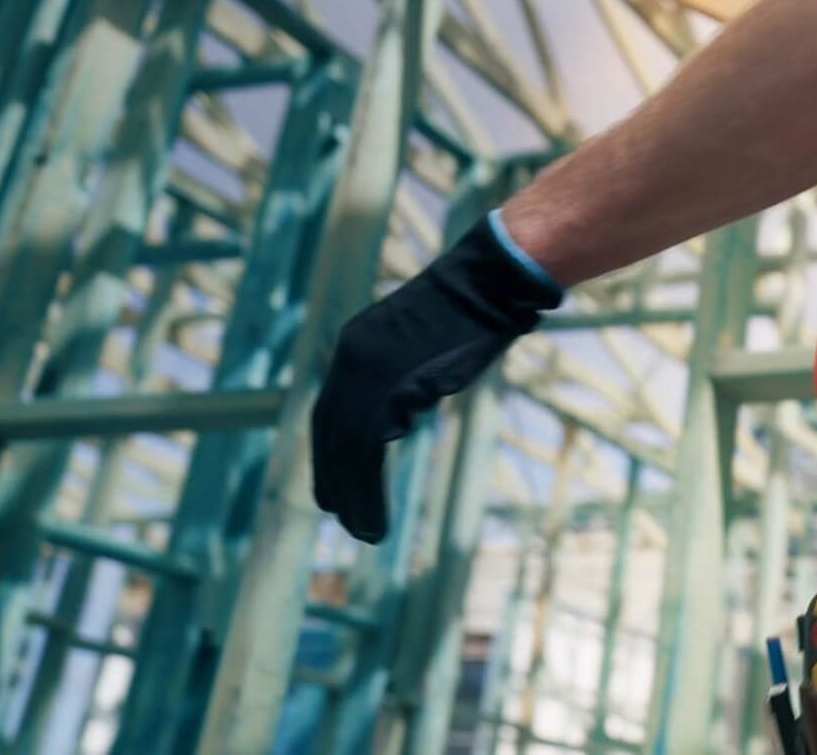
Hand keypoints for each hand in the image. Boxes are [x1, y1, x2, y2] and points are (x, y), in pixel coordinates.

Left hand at [311, 217, 561, 541]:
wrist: (488, 283)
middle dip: (333, 480)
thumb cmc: (474, 306)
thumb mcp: (425, 336)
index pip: (328, 411)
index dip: (328, 453)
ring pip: (346, 451)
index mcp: (355, 346)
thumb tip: (406, 400)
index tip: (332, 485)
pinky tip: (376, 514)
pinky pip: (369, 453)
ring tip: (364, 532)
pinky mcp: (393, 390)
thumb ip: (405, 369)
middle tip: (339, 516)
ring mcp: (369, 375)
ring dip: (353, 497)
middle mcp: (350, 360)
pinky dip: (368, 489)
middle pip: (329, 435)